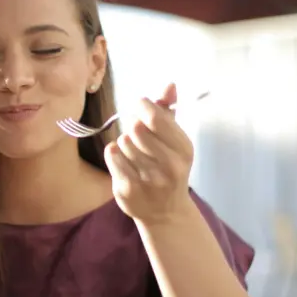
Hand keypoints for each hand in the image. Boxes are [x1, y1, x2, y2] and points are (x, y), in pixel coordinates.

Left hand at [104, 83, 193, 224]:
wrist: (165, 212)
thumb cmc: (169, 168)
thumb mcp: (175, 141)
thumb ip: (169, 111)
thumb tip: (169, 85)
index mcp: (183, 149)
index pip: (155, 117)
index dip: (143, 106)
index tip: (141, 108)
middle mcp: (169, 166)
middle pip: (136, 128)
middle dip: (133, 125)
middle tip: (137, 133)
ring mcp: (148, 179)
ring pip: (123, 141)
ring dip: (125, 142)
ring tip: (135, 153)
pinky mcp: (127, 189)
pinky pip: (112, 155)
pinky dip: (115, 154)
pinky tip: (125, 163)